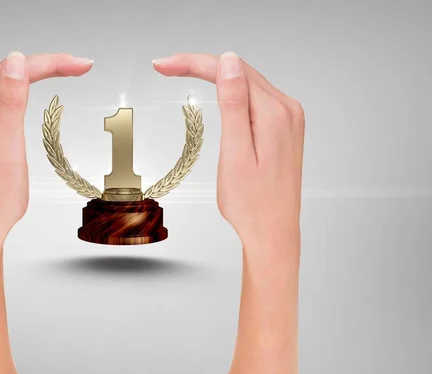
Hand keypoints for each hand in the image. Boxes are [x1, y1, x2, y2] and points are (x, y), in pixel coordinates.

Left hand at [0, 52, 92, 247]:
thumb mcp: (9, 153)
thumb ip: (12, 105)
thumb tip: (16, 62)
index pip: (15, 71)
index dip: (51, 63)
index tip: (81, 65)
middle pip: (6, 71)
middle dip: (45, 65)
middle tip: (80, 66)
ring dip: (31, 75)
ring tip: (63, 72)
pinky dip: (14, 90)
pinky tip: (29, 89)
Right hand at [153, 52, 304, 247]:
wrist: (273, 232)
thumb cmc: (252, 204)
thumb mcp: (236, 154)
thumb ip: (233, 105)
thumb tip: (228, 63)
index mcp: (274, 114)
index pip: (230, 71)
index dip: (194, 63)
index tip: (164, 65)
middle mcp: (287, 110)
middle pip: (238, 72)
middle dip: (200, 65)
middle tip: (165, 67)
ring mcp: (288, 118)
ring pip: (246, 82)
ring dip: (214, 74)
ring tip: (181, 72)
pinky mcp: (284, 127)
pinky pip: (255, 97)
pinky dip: (231, 90)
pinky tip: (215, 90)